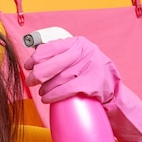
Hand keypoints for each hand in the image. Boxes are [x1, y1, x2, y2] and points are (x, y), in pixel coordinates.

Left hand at [24, 36, 141, 141]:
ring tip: (42, 92)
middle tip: (30, 81)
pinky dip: (53, 95)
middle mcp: (84, 52)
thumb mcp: (78, 58)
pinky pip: (65, 90)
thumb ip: (61, 55)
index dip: (34, 58)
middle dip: (36, 75)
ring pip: (57, 79)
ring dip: (45, 88)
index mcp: (78, 43)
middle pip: (51, 64)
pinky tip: (48, 98)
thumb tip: (34, 60)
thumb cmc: (90, 73)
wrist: (113, 88)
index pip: (49, 47)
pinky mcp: (91, 82)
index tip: (28, 66)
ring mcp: (89, 66)